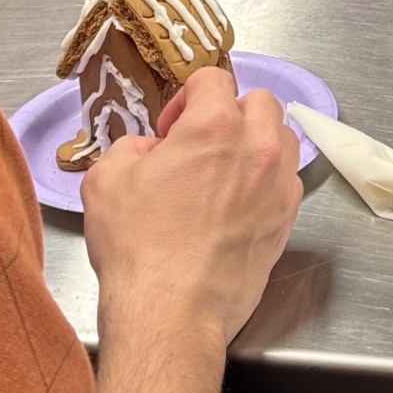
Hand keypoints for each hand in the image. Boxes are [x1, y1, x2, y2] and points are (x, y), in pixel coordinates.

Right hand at [83, 68, 301, 371]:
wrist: (171, 314)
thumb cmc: (138, 249)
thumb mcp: (106, 181)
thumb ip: (130, 146)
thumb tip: (150, 149)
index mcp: (213, 125)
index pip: (212, 78)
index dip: (186, 98)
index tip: (172, 128)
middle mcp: (256, 146)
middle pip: (257, 101)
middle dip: (228, 114)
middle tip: (200, 146)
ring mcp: (277, 183)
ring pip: (280, 137)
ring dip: (255, 143)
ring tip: (224, 172)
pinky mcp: (286, 218)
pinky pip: (286, 180)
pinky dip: (267, 181)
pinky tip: (238, 205)